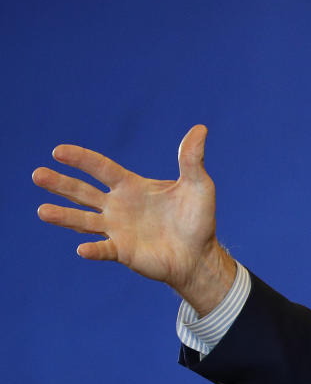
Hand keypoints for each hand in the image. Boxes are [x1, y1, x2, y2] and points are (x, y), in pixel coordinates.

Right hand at [34, 125, 235, 314]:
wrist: (200, 255)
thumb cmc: (198, 219)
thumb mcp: (198, 185)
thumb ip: (192, 159)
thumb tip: (201, 129)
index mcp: (131, 186)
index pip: (101, 168)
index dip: (81, 159)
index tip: (58, 151)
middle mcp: (118, 206)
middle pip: (82, 192)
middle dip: (60, 183)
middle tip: (37, 174)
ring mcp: (118, 230)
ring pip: (84, 221)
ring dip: (64, 216)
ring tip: (42, 211)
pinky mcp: (124, 252)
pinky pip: (104, 249)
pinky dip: (94, 249)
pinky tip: (82, 249)